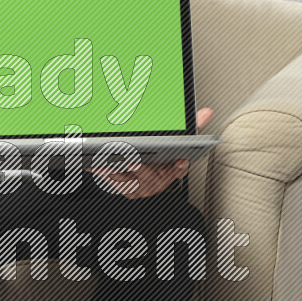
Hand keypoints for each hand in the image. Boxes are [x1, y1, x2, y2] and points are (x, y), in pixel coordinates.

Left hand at [93, 108, 212, 199]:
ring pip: (128, 182)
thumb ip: (194, 127)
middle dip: (141, 169)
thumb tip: (206, 112)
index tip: (178, 161)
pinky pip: (113, 182)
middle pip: (149, 177)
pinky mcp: (126, 188)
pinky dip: (104, 173)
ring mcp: (141, 187)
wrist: (152, 179)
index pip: (179, 170)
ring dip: (116, 172)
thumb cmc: (166, 160)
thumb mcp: (181, 143)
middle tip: (133, 161)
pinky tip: (95, 165)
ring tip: (106, 162)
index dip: (179, 167)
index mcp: (171, 171)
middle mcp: (157, 181)